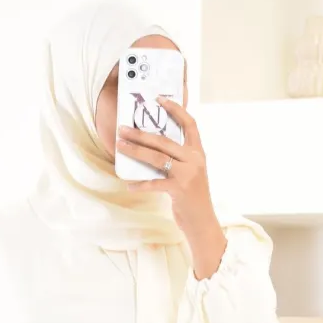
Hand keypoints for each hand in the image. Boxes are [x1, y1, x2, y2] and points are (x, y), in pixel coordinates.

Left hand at [116, 97, 226, 279]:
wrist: (202, 222)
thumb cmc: (192, 197)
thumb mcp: (190, 173)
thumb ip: (178, 159)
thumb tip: (152, 148)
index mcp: (198, 153)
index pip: (189, 124)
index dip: (175, 110)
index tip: (159, 100)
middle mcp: (194, 160)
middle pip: (163, 140)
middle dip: (140, 133)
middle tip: (122, 129)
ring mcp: (187, 174)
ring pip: (156, 158)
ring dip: (135, 151)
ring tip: (120, 147)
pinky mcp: (178, 190)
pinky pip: (154, 183)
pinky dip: (140, 184)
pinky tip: (129, 184)